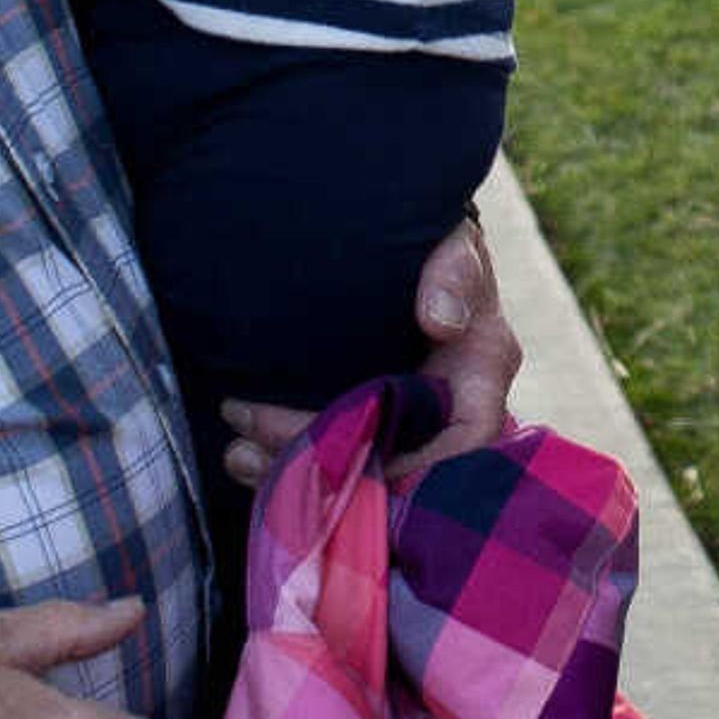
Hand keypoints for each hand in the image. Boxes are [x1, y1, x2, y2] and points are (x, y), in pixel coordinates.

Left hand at [218, 216, 521, 485]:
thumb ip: (455, 270)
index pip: (462, 441)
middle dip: (329, 468)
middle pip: (396, 470)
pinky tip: (239, 452)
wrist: (406, 250)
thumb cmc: (438, 247)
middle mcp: (447, 415)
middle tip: (255, 446)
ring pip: (356, 474)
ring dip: (296, 472)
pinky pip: (331, 461)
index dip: (410, 464)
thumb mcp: (453, 245)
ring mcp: (404, 428)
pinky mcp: (365, 427)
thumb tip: (441, 319)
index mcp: (480, 376)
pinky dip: (284, 463)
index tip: (346, 445)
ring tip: (238, 451)